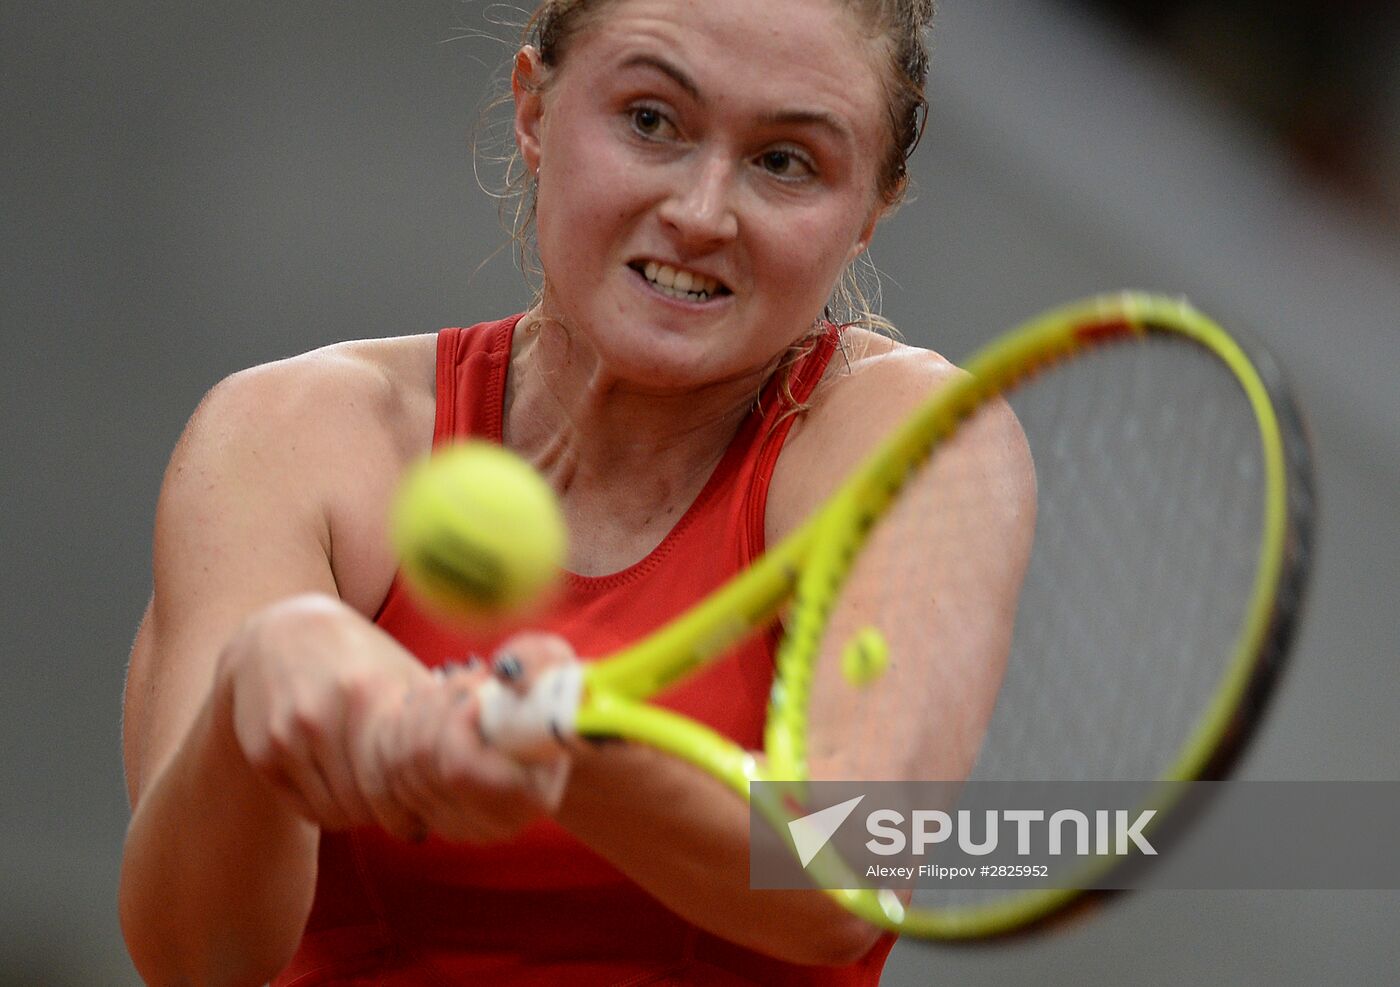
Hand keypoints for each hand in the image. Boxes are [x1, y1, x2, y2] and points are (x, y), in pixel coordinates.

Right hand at [219, 593, 560, 843]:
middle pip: (369, 800)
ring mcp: (287, 737)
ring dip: (363, 810)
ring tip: (377, 791)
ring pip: (339, 810)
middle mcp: (322, 717)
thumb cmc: (354, 654)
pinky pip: (308, 808)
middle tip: (409, 807)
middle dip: (393, 809)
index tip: (431, 809)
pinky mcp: (263, 754)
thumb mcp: (397, 672)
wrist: (274, 635)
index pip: (398, 778)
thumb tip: (491, 745)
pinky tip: (344, 784)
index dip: (418, 802)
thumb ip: (433, 713)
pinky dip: (331, 806)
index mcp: (366, 694)